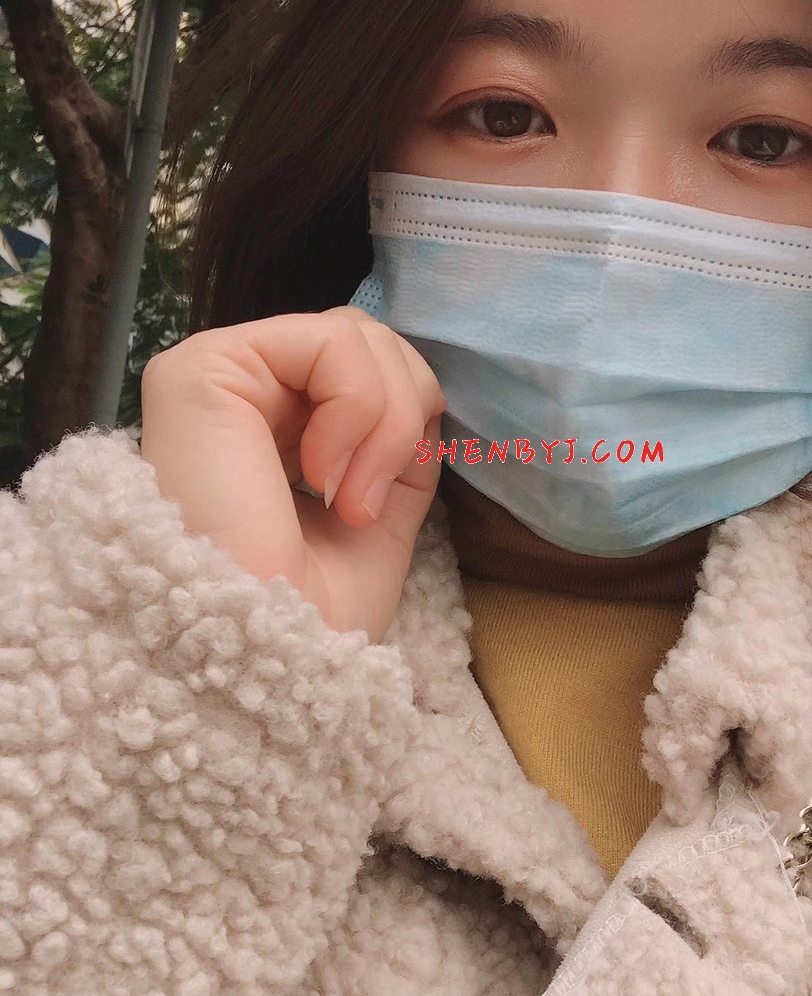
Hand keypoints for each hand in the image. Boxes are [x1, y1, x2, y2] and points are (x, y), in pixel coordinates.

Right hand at [139, 308, 446, 640]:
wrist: (263, 659)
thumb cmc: (308, 616)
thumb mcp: (378, 521)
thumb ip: (398, 450)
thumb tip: (425, 398)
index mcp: (272, 430)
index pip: (363, 370)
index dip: (406, 419)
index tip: (377, 507)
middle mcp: (240, 396)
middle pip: (365, 341)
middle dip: (403, 414)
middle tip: (366, 504)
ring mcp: (217, 377)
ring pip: (355, 336)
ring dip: (384, 423)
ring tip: (346, 500)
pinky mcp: (203, 368)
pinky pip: (329, 343)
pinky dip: (356, 409)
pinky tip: (318, 476)